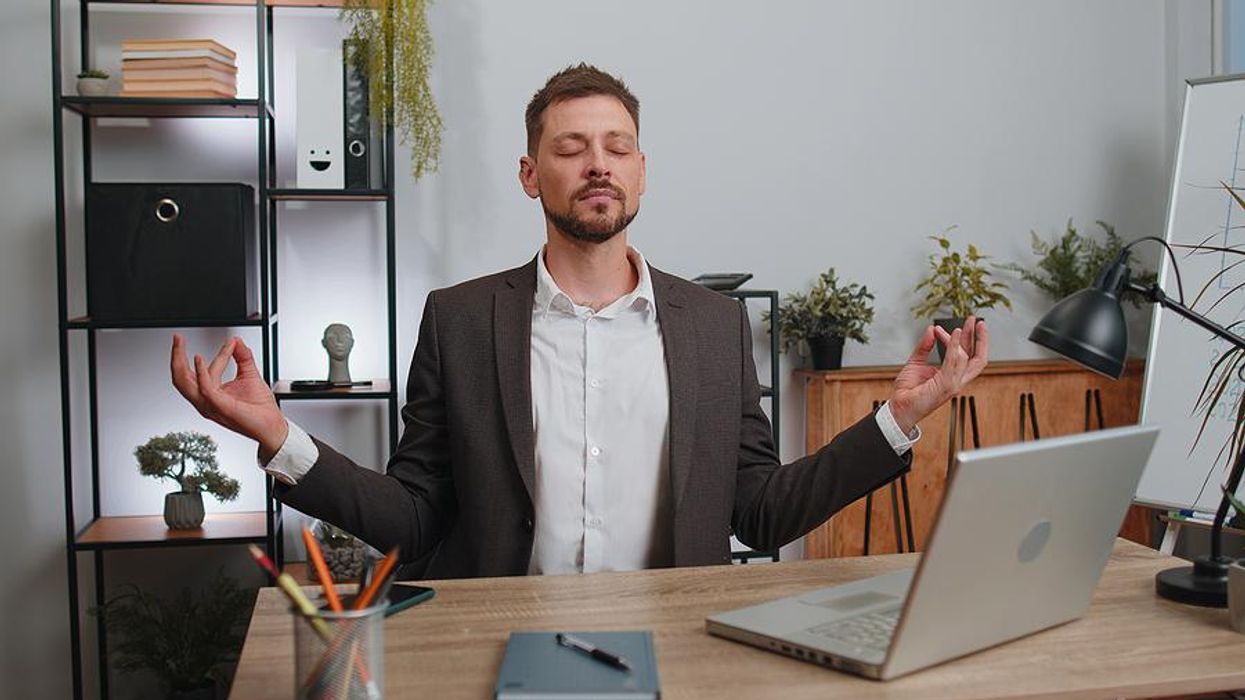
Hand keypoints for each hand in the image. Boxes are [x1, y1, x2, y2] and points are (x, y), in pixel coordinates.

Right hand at [170, 334, 287, 459]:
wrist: (272, 425)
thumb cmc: (260, 408)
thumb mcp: (249, 374)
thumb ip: (242, 356)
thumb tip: (236, 340)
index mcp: (210, 395)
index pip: (198, 372)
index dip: (214, 353)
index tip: (229, 341)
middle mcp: (206, 401)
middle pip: (180, 378)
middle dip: (175, 356)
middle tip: (177, 338)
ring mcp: (211, 405)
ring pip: (184, 383)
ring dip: (180, 360)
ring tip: (180, 344)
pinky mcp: (220, 406)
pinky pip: (204, 388)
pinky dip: (200, 372)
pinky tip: (199, 360)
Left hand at [887, 317, 988, 433]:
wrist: (898, 407)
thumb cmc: (907, 391)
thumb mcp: (916, 362)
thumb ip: (924, 346)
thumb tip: (932, 329)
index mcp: (952, 376)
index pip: (968, 356)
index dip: (967, 340)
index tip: (960, 325)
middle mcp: (956, 380)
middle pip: (977, 358)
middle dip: (980, 338)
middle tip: (977, 320)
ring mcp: (953, 384)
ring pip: (968, 358)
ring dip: (967, 339)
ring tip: (965, 324)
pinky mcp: (946, 385)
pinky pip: (954, 362)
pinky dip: (955, 346)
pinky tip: (954, 334)